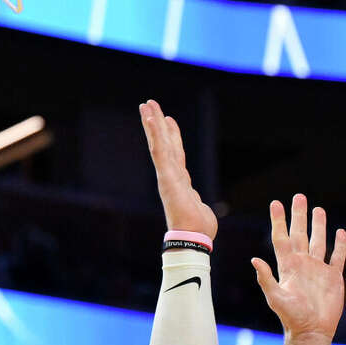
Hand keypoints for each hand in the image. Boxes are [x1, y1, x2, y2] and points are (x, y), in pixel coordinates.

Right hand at [139, 100, 216, 240]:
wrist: (193, 239)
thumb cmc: (199, 228)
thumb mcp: (198, 207)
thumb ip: (194, 199)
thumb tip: (196, 201)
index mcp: (179, 181)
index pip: (175, 153)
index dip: (172, 136)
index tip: (169, 119)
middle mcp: (171, 175)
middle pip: (165, 144)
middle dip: (158, 123)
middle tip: (150, 104)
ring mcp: (167, 175)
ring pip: (159, 144)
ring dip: (152, 123)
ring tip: (146, 105)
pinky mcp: (166, 177)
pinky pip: (160, 151)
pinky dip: (155, 134)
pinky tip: (151, 119)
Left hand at [251, 195, 345, 338]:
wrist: (312, 332)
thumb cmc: (291, 318)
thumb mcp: (276, 298)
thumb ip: (266, 279)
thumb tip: (254, 260)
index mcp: (288, 266)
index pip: (282, 238)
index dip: (278, 220)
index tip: (276, 203)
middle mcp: (303, 264)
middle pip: (300, 234)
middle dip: (299, 216)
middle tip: (299, 196)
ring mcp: (318, 269)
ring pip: (319, 241)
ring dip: (319, 226)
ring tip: (319, 210)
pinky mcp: (333, 277)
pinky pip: (337, 257)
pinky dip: (340, 245)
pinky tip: (340, 233)